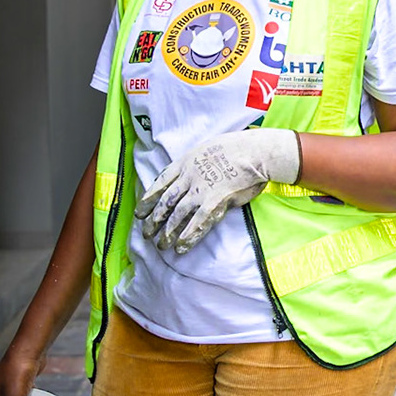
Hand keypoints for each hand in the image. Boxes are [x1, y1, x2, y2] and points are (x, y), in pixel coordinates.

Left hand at [135, 128, 300, 253]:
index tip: (139, 211)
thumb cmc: (237, 147)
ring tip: (161, 245)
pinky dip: (187, 236)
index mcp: (185, 162)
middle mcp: (188, 177)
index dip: (148, 199)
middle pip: (165, 202)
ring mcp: (200, 190)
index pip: (160, 183)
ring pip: (177, 215)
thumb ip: (196, 163)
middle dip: (153, 220)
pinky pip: (197, 223)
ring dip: (167, 232)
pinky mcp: (214, 202)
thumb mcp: (207, 148)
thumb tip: (192, 174)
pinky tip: (180, 247)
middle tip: (145, 233)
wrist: (255, 151)